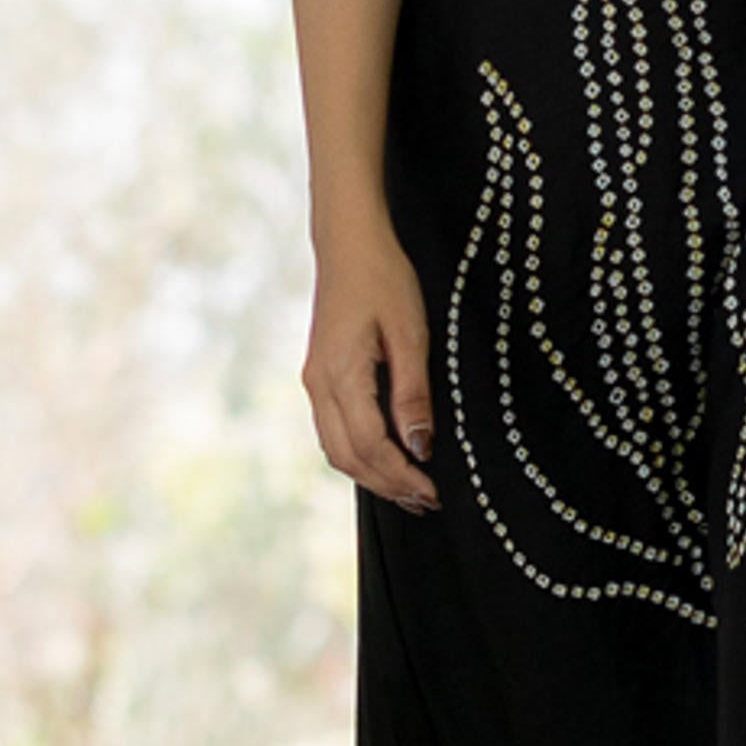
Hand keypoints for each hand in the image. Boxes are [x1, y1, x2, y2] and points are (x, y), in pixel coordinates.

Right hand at [304, 220, 439, 511]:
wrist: (348, 244)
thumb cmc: (384, 279)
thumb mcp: (410, 332)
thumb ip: (413, 393)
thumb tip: (420, 446)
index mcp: (340, 373)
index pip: (369, 445)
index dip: (401, 474)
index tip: (432, 491)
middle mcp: (318, 384)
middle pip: (347, 457)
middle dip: (387, 485)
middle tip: (425, 501)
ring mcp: (314, 382)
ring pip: (336, 449)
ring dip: (371, 475)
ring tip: (409, 491)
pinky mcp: (318, 377)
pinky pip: (333, 431)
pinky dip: (358, 455)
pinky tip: (385, 459)